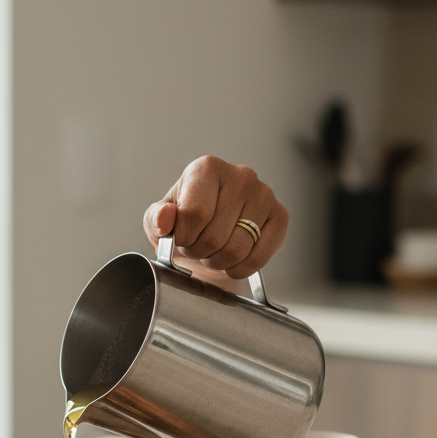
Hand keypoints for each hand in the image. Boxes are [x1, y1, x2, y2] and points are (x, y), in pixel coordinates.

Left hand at [143, 156, 288, 283]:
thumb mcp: (158, 222)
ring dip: (219, 261)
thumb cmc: (184, 225)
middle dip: (200, 252)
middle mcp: (240, 175)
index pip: (194, 214)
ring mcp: (264, 194)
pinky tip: (233, 260)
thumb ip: (156, 218)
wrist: (208, 237)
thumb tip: (166, 217)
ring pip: (237, 250)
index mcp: (207, 168)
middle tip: (198, 246)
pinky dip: (241, 268)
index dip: (183, 238)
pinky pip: (259, 257)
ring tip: (213, 250)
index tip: (180, 237)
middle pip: (215, 237)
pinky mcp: (280, 216)